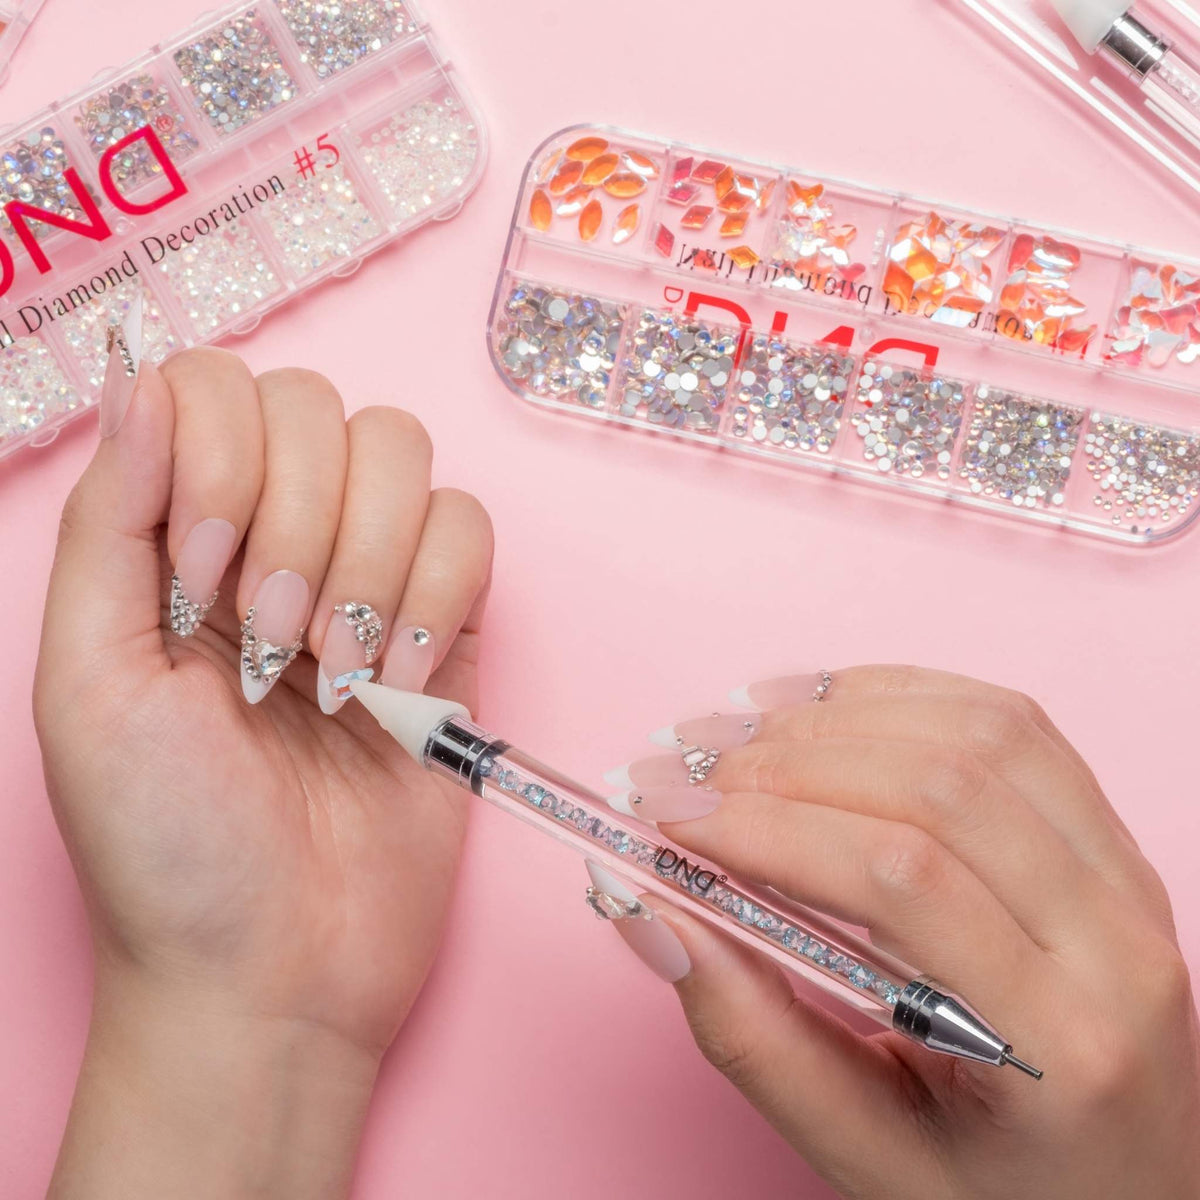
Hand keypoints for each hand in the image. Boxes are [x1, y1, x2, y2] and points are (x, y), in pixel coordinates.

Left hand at [34, 347, 491, 1197]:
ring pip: (405, 456)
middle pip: (319, 407)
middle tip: (268, 643)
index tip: (199, 582)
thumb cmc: (165, 847)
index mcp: (174, 542)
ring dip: (369, 564)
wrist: (278, 973)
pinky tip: (402, 683)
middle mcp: (274, 540)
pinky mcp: (450, 630)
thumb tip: (144, 374)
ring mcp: (371, 580)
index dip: (218, 461)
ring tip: (334, 672)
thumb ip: (110, 521)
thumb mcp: (89, 685)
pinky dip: (439, 599)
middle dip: (297, 525)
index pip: (218, 389)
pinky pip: (472, 534)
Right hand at [590, 667, 1199, 1198]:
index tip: (666, 820)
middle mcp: (1119, 942)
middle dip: (783, 764)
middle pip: (937, 790)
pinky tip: (824, 708)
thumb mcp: (863, 1151)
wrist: (1130, 1194)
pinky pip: (1013, 723)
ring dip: (838, 716)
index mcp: (1063, 1045)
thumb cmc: (998, 1190)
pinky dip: (904, 695)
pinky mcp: (1112, 840)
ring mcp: (1128, 878)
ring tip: (734, 732)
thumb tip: (652, 909)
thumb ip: (751, 1035)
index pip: (901, 881)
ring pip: (979, 734)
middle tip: (680, 771)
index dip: (767, 830)